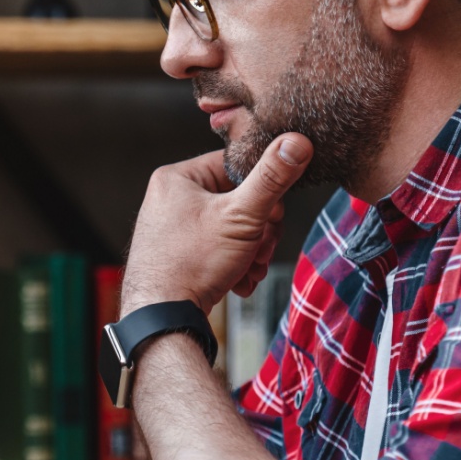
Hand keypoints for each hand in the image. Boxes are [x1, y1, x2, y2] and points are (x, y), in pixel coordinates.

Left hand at [121, 133, 312, 311]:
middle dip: (259, 230)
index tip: (273, 216)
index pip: (235, 166)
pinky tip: (239, 282)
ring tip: (250, 270)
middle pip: (236, 200)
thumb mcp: (242, 216)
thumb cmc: (193, 263)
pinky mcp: (178, 254)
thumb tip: (297, 141)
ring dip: (251, 251)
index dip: (263, 191)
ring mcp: (172, 229)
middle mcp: (169, 199)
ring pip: (231, 228)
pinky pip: (216, 249)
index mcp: (177, 178)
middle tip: (261, 250)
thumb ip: (272, 178)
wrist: (164, 317)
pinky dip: (234, 265)